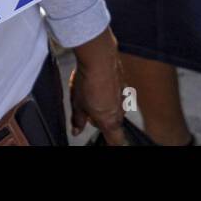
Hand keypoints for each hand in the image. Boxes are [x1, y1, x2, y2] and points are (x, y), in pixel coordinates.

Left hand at [69, 28, 126, 142]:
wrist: (99, 57)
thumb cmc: (88, 82)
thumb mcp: (77, 104)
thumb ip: (78, 120)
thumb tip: (76, 130)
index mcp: (109, 121)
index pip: (116, 141)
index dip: (111, 143)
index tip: (106, 142)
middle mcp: (120, 111)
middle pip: (113, 123)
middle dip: (101, 120)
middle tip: (87, 110)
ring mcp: (124, 97)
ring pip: (114, 108)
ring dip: (104, 105)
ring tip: (90, 93)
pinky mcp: (124, 83)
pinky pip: (116, 94)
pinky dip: (108, 92)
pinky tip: (97, 83)